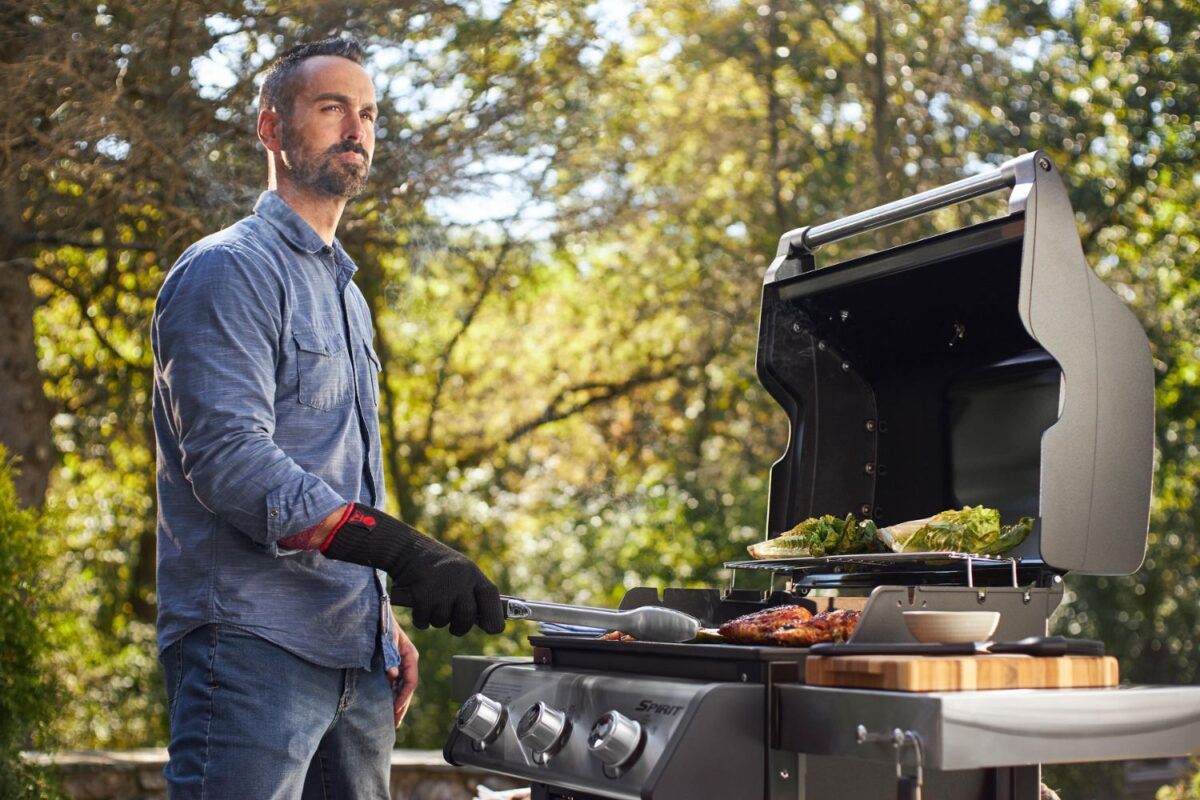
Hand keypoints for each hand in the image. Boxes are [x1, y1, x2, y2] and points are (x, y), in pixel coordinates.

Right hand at [321, 503, 505, 635]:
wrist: (407, 550)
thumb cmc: (436, 566)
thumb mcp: (462, 572)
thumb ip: (473, 594)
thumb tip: (490, 624)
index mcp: (473, 574)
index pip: (491, 598)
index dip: (494, 617)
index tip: (494, 629)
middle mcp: (460, 580)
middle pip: (467, 618)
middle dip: (460, 626)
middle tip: (454, 625)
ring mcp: (441, 589)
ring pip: (442, 622)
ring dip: (436, 619)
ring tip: (432, 602)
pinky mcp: (421, 596)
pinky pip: (424, 621)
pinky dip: (420, 618)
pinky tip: (419, 604)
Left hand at [386, 609, 417, 727]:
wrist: (374, 611)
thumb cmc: (381, 623)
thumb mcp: (386, 638)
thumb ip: (389, 656)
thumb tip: (393, 675)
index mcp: (410, 655)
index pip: (411, 682)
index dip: (403, 698)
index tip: (395, 710)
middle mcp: (407, 661)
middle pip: (408, 689)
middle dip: (401, 707)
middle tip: (394, 724)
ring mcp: (400, 663)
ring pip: (401, 688)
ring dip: (396, 703)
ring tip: (391, 721)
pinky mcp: (392, 664)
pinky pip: (394, 684)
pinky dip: (390, 696)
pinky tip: (386, 706)